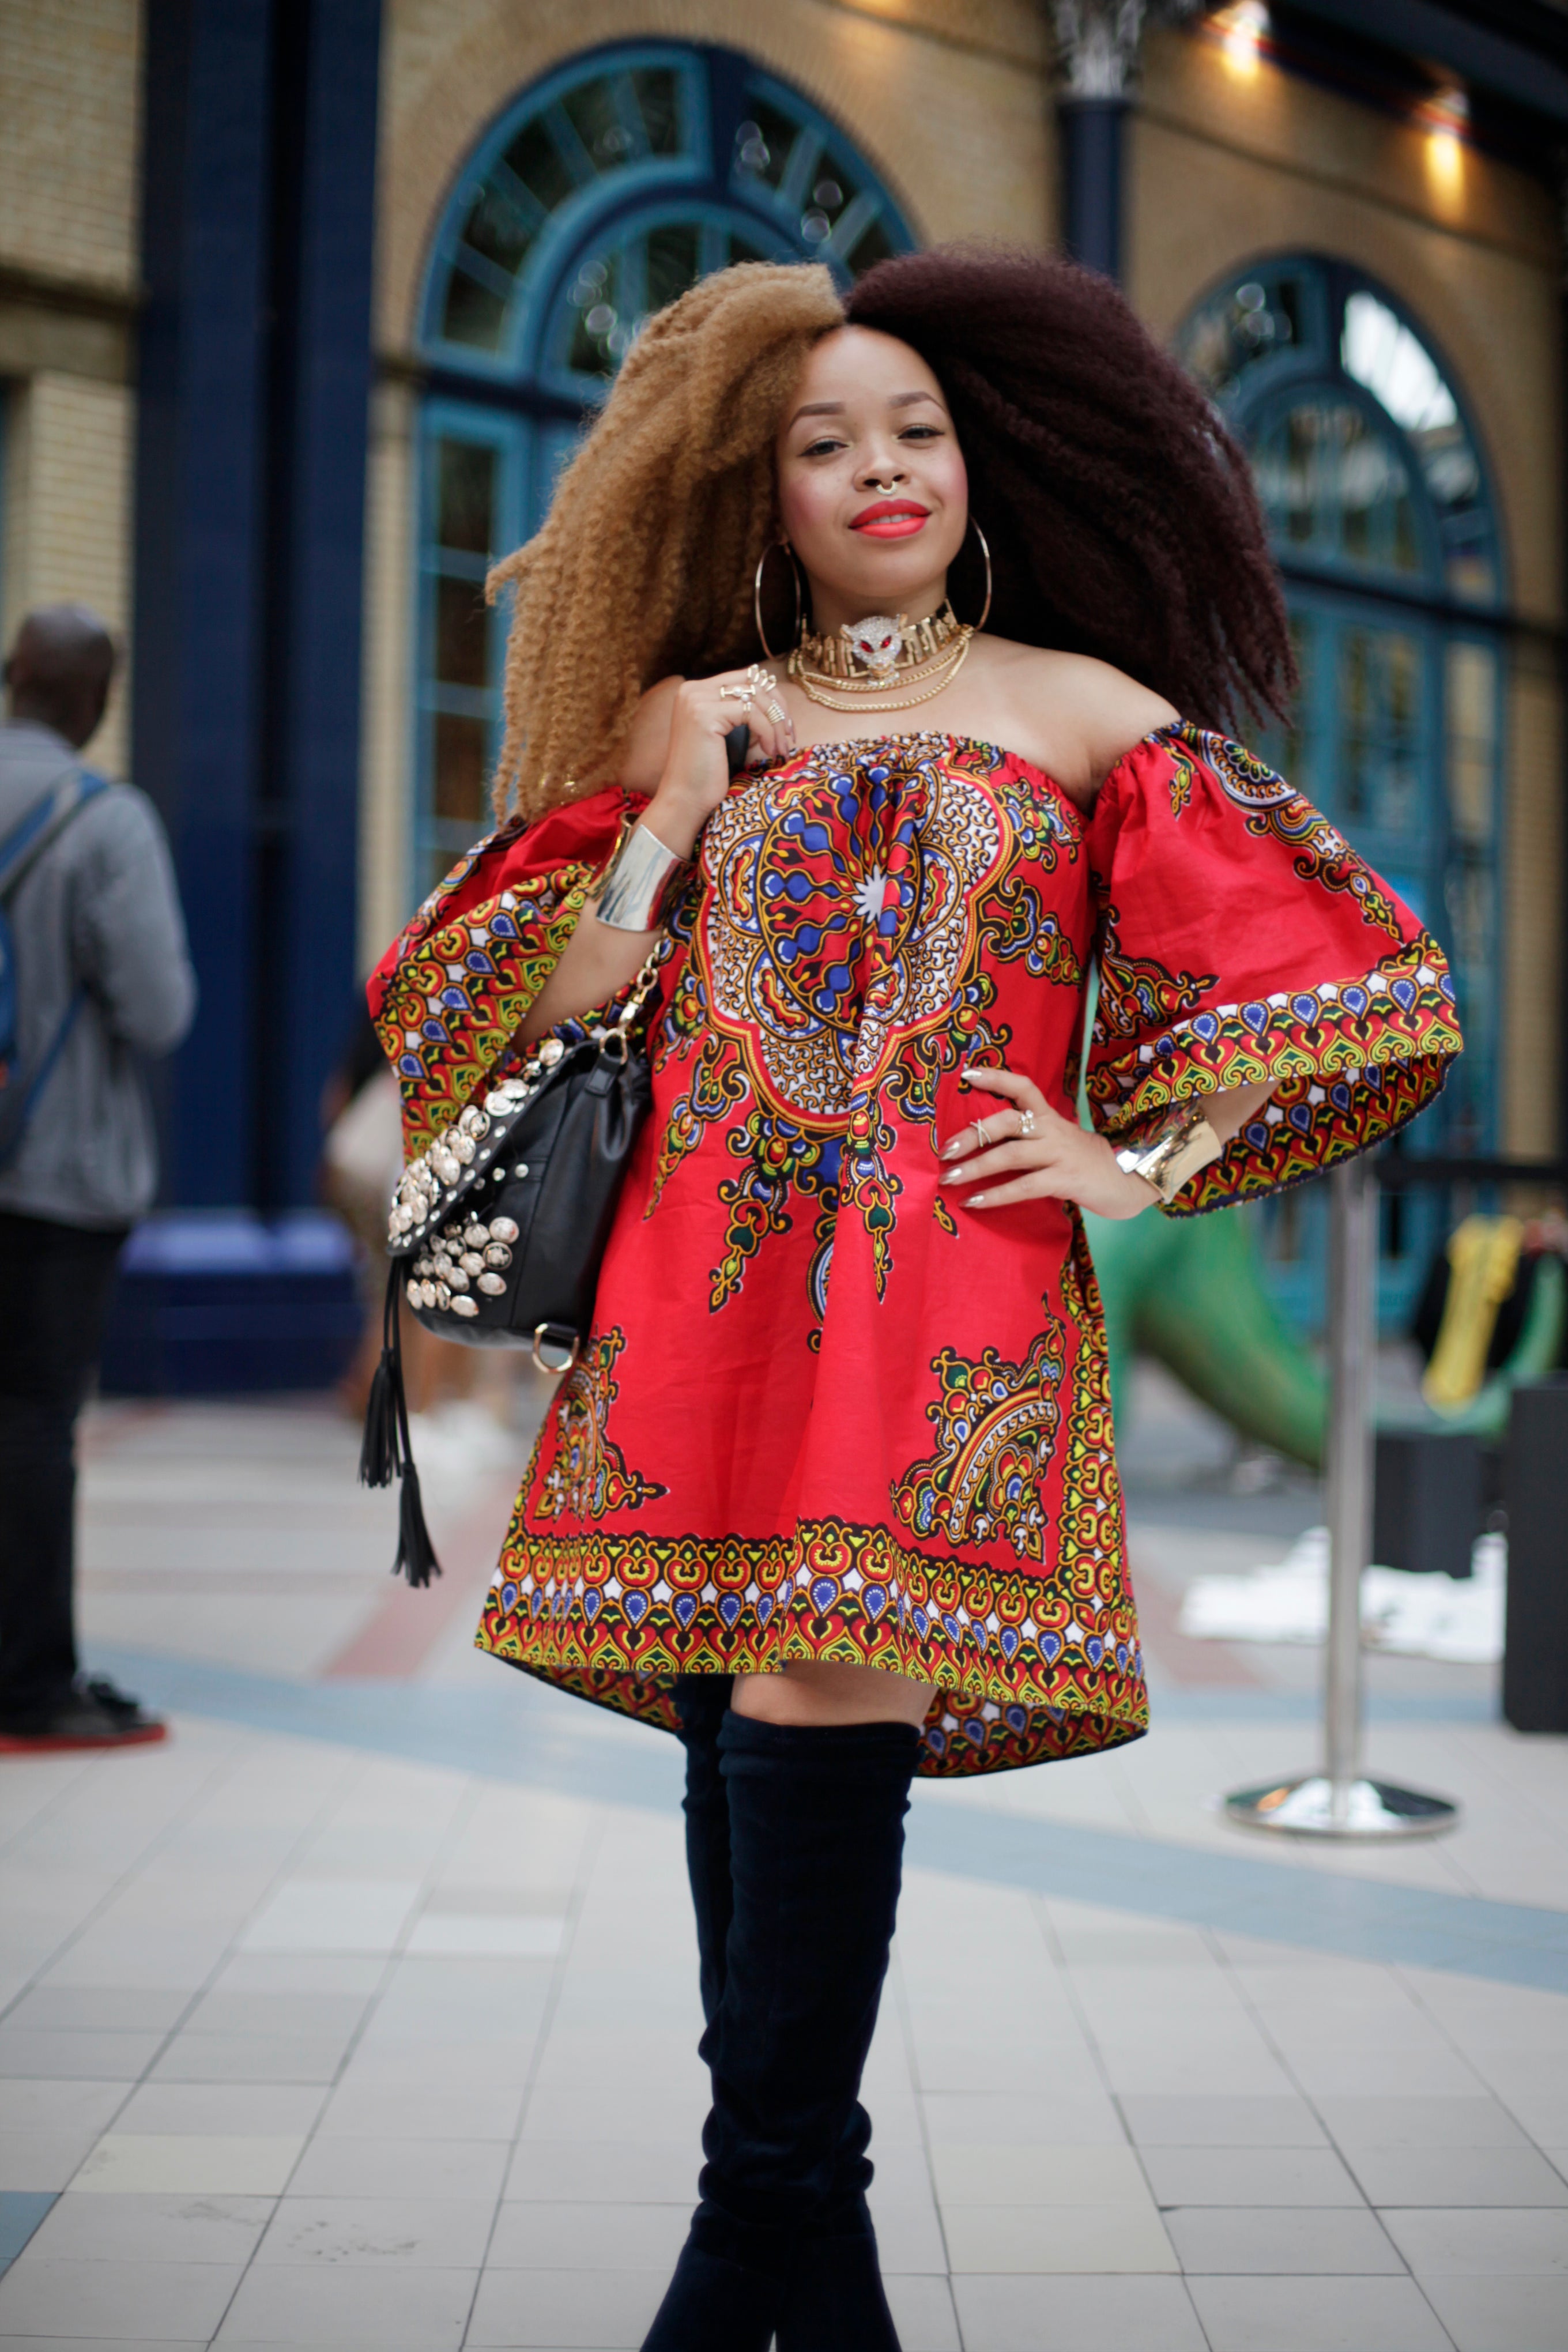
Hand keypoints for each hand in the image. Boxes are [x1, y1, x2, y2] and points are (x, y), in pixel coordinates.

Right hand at [644, 667, 796, 856]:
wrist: (685, 801)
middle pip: (753, 680)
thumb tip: (777, 704)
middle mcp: (693, 689)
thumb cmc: (707, 775)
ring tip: (780, 749)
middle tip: (789, 735)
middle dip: (778, 707)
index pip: (745, 678)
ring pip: (755, 696)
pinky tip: (769, 751)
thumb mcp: (729, 737)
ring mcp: (697, 699)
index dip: (772, 698)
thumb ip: (743, 716)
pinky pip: (752, 713)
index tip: (785, 726)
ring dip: (776, 723)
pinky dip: (767, 732)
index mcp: (696, 691)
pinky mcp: (704, 714)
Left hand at [938, 1062, 1156, 1220]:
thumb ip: (1030, 1137)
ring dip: (975, 1167)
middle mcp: (1052, 1130)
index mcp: (1050, 1117)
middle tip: (944, 1149)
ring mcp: (1059, 1154)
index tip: (966, 1073)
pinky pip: (1024, 1186)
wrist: (1129, 1182)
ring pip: (1010, 1155)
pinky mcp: (1065, 1180)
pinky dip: (996, 1195)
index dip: (996, 1077)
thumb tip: (984, 1141)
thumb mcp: (1059, 1140)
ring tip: (949, 1179)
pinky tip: (974, 1202)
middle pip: (1008, 1120)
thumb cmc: (1085, 1163)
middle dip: (972, 1134)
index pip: (1023, 1086)